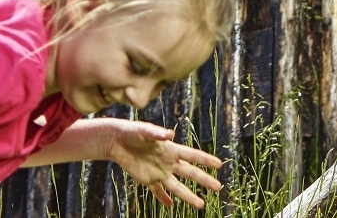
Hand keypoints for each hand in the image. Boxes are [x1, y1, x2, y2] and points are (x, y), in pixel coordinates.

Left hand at [103, 119, 226, 208]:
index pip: (193, 156)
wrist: (117, 141)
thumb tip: (170, 134)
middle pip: (190, 173)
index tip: (219, 165)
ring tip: (201, 205)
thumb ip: (157, 133)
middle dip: (204, 180)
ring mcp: (159, 172)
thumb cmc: (133, 132)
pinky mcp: (148, 179)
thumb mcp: (145, 131)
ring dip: (189, 196)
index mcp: (171, 149)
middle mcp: (168, 162)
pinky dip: (164, 199)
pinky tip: (170, 206)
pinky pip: (158, 191)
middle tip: (218, 188)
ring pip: (177, 187)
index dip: (206, 160)